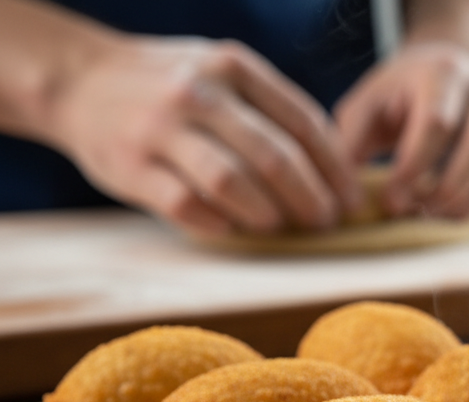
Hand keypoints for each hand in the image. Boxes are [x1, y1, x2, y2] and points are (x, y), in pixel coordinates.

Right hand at [50, 34, 358, 235]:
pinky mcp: (132, 166)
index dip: (335, 168)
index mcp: (232, 67)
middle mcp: (198, 93)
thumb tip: (332, 168)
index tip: (351, 198)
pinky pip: (188, 206)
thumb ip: (269, 109)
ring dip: (267, 213)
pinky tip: (233, 228)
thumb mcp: (222, 74)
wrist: (78, 79)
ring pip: (232, 182)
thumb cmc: (170, 86)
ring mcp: (162, 129)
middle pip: (275, 157)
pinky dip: (220, 224)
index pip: (303, 122)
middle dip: (311, 198)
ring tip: (280, 226)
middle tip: (324, 222)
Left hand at [335, 43, 468, 217]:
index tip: (393, 201)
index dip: (416, 168)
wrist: (449, 74)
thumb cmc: (402, 98)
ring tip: (449, 217)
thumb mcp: (367, 107)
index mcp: (442, 73)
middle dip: (453, 187)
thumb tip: (349, 196)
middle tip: (424, 214)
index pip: (437, 123)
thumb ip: (352, 144)